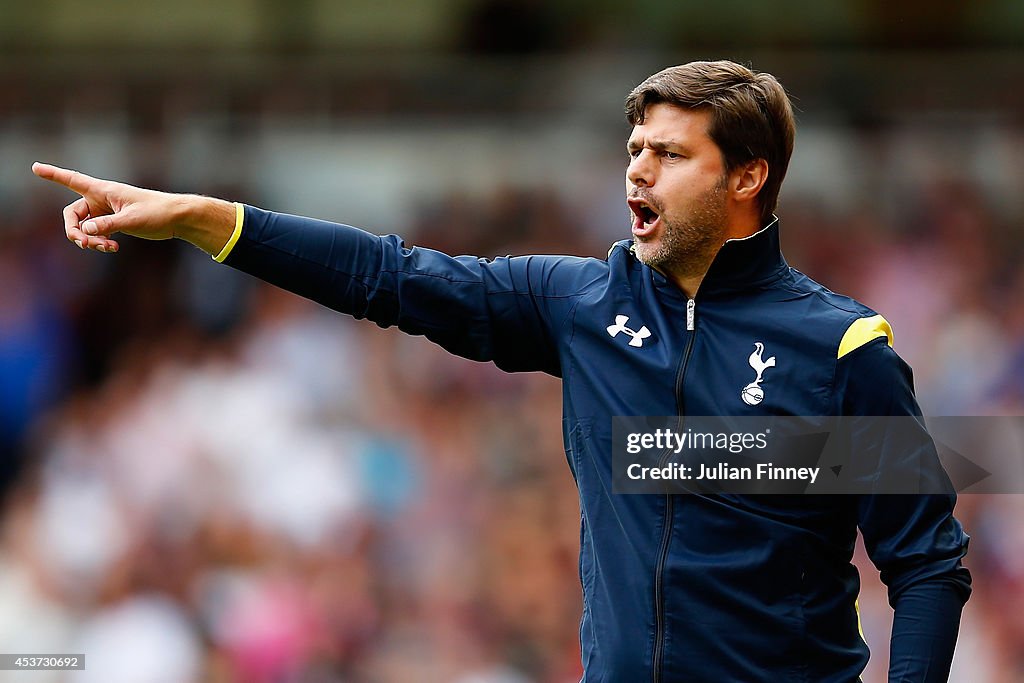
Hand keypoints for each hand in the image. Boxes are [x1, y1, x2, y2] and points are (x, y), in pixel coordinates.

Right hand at [32, 162, 235, 255]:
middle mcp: (101, 199)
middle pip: (72, 215)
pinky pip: (96, 233)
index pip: (73, 180)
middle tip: (87, 245)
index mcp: (103, 190)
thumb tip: (85, 231)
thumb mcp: (131, 219)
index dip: (53, 174)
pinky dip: (99, 242)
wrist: (177, 218)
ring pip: (84, 227)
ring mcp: (106, 211)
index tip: (35, 167)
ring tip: (106, 248)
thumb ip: (107, 225)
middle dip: (75, 232)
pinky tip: (112, 248)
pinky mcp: (114, 222)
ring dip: (89, 240)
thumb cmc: (157, 212)